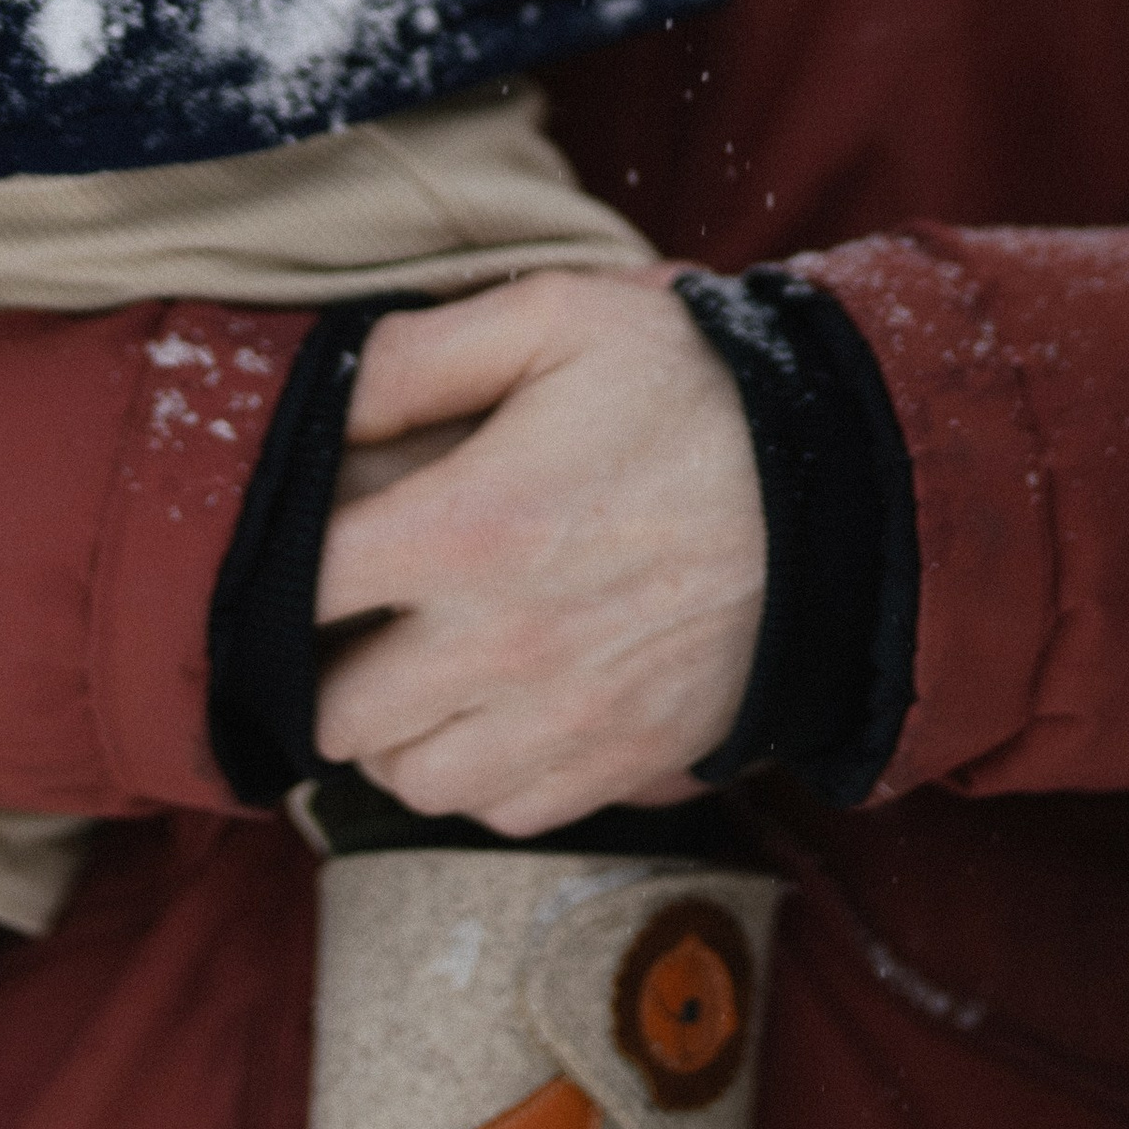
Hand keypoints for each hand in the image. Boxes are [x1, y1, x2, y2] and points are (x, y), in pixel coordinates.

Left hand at [311, 271, 764, 840]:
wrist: (841, 486)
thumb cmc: (693, 388)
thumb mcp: (557, 319)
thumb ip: (422, 352)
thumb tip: (320, 391)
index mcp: (466, 526)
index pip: (302, 587)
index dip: (286, 563)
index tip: (315, 537)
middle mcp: (498, 644)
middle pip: (338, 711)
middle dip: (333, 659)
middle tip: (367, 606)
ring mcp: (560, 720)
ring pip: (409, 778)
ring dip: (399, 728)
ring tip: (423, 659)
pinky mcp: (617, 765)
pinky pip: (499, 809)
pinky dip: (479, 771)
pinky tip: (496, 700)